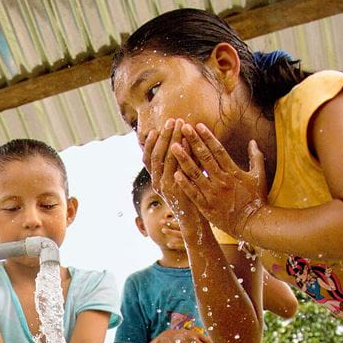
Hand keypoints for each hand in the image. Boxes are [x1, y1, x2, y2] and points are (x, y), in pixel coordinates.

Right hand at [143, 121, 207, 246]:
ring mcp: (166, 187)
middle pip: (156, 155)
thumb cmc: (190, 200)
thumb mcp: (181, 182)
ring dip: (172, 139)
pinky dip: (181, 152)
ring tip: (180, 124)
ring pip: (165, 159)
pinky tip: (187, 141)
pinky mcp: (177, 190)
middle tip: (172, 120)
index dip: (149, 144)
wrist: (195, 222)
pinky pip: (177, 167)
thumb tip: (182, 143)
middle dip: (164, 136)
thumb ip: (178, 166)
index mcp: (156, 181)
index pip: (147, 159)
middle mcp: (158, 183)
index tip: (155, 129)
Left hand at [171, 123, 267, 239]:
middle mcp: (221, 180)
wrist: (252, 223)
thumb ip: (255, 157)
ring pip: (196, 173)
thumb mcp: (259, 176)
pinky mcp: (207, 206)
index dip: (207, 137)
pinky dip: (184, 184)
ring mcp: (213, 193)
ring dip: (184, 159)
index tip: (198, 125)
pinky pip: (193, 193)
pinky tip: (174, 174)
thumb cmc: (256, 200)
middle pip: (205, 157)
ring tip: (173, 146)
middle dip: (193, 141)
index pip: (218, 150)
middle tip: (183, 128)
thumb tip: (252, 141)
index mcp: (233, 171)